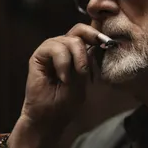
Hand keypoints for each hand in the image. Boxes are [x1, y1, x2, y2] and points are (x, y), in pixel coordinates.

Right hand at [8, 24, 101, 147]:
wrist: (49, 118)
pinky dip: (63, 63)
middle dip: (91, 39)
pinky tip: (63, 78)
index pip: (88, 34)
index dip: (99, 34)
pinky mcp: (38, 56)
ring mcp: (50, 50)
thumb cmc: (66, 102)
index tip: (109, 43)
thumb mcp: (83, 79)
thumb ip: (88, 60)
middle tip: (96, 56)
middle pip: (79, 30)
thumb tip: (99, 42)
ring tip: (72, 79)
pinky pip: (54, 48)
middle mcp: (63, 47)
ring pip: (69, 40)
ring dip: (77, 59)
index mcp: (75, 52)